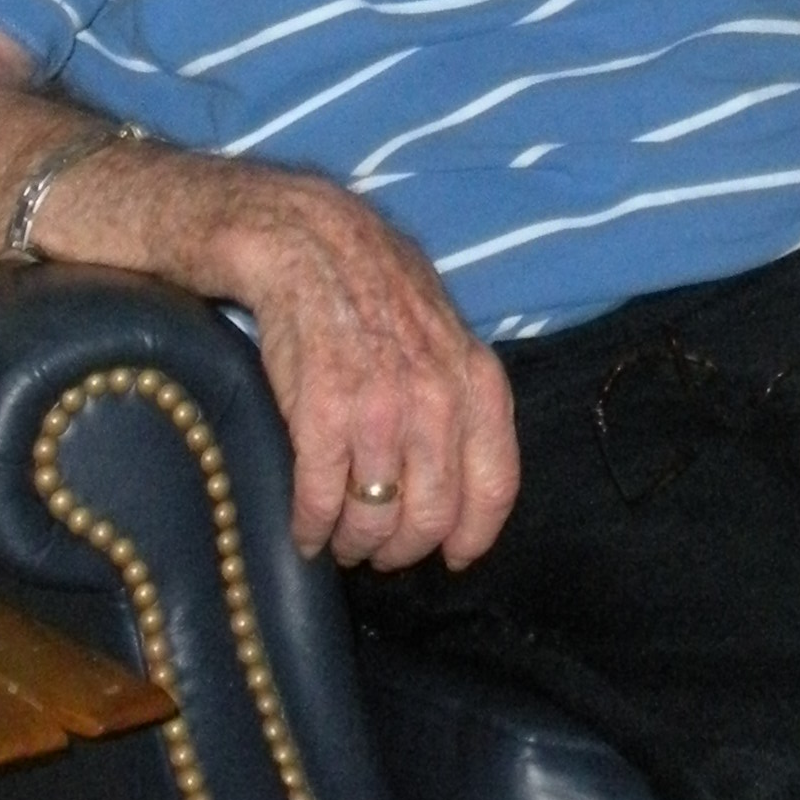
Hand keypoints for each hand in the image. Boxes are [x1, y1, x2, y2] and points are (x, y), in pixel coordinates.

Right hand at [243, 184, 520, 570]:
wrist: (311, 243)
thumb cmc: (378, 291)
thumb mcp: (447, 336)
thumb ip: (461, 401)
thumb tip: (462, 482)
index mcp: (478, 384)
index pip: (495, 488)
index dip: (472, 535)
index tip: (451, 555)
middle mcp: (438, 403)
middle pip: (431, 517)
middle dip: (402, 548)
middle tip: (379, 550)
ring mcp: (381, 412)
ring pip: (375, 520)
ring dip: (354, 542)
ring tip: (340, 537)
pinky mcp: (323, 416)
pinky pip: (321, 502)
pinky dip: (310, 528)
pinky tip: (305, 529)